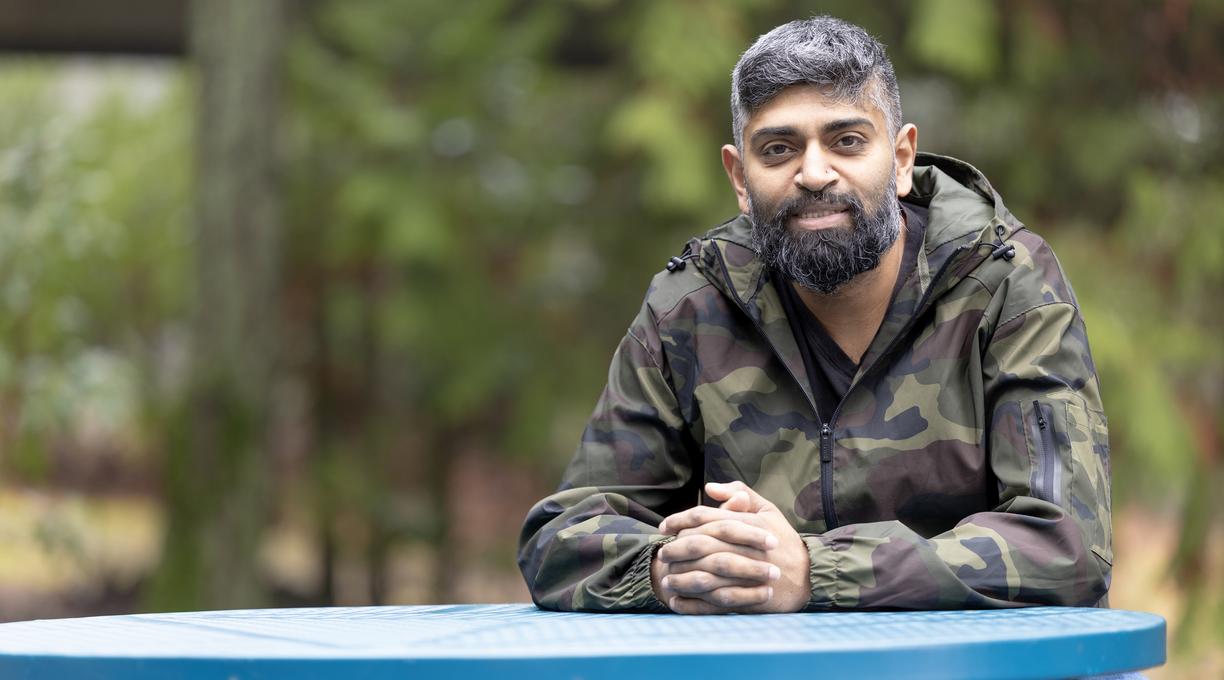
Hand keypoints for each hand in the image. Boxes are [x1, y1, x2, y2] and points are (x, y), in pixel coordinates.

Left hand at [655, 481, 809, 613]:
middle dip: (676, 549)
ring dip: (681, 577)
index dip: (680, 520)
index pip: (706, 518)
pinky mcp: (748, 597)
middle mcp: (745, 547)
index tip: (664, 526)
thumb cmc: (784, 540)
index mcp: (748, 523)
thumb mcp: (768, 509)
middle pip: (701, 545)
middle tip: (662, 553)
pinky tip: (678, 601)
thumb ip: (740, 493)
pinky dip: (693, 602)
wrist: (809, 575)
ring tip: (666, 579)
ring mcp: (747, 574)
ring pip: (705, 574)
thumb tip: (710, 487)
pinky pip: (714, 600)